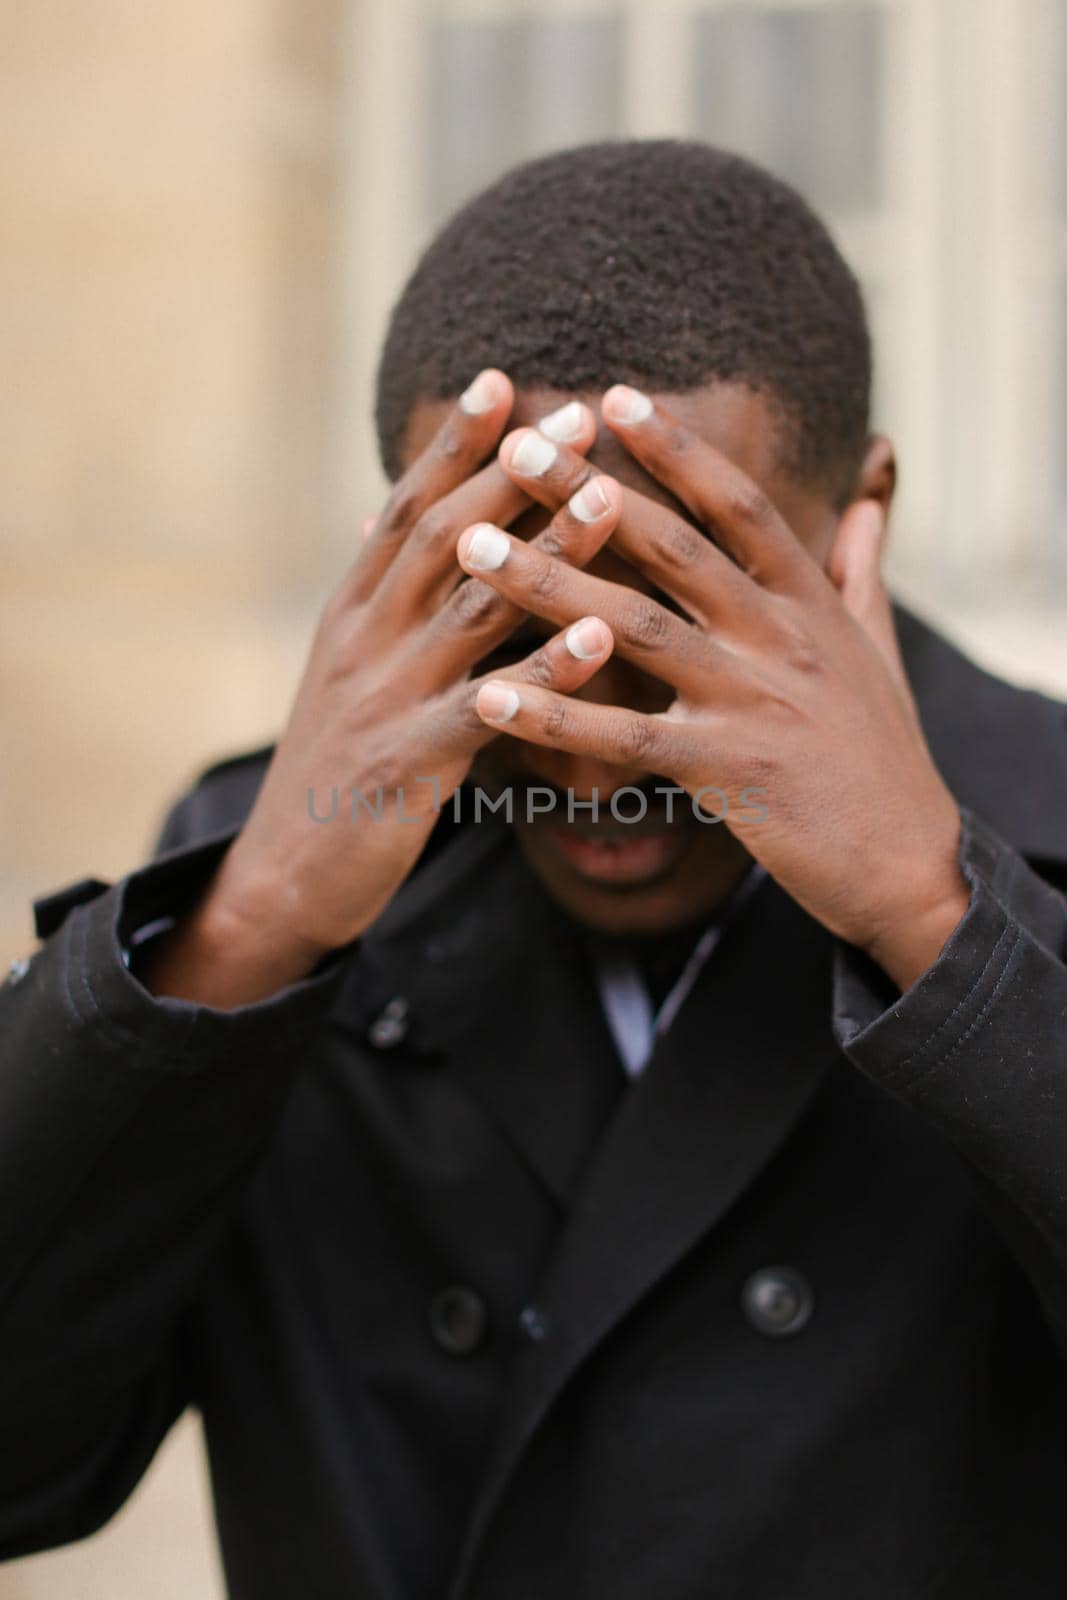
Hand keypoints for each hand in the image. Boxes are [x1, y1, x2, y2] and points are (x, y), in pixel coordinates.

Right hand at [144, 380, 621, 1004]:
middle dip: (512, 472)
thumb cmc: (335, 770)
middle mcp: (365, 637)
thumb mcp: (345, 668)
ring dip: (544, 550)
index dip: (456, 445)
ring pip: (472, 606)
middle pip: (443, 536)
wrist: (283, 876)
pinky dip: (548, 669)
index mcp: (353, 612)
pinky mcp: (409, 760)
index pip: (408, 508)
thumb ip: (377, 596)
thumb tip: (385, 516)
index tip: (504, 381)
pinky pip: (489, 705)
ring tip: (607, 500)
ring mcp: (385, 695)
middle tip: (578, 418)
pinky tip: (603, 639)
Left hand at [456, 389, 968, 989]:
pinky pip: (623, 734)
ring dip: (546, 582)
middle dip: (588, 492)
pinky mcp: (724, 769)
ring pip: (634, 627)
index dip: (677, 449)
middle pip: (671, 547)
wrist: (909, 861)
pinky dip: (555, 713)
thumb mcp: (880, 647)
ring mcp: (750, 700)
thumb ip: (862, 565)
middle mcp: (778, 637)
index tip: (615, 397)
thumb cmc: (884, 755)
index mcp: (809, 602)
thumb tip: (874, 490)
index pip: (737, 506)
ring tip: (471, 546)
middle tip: (518, 445)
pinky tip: (489, 694)